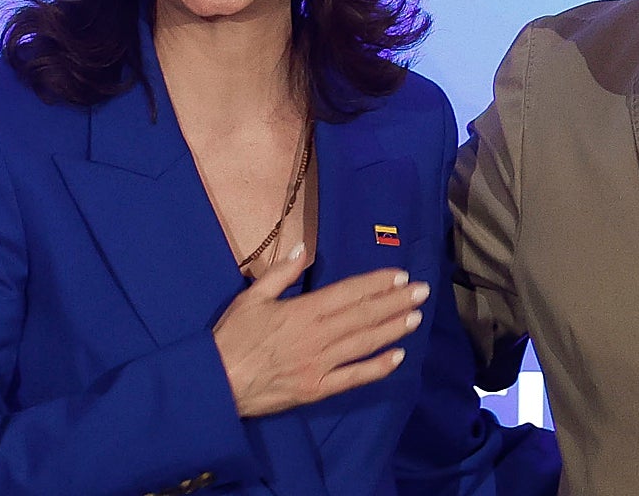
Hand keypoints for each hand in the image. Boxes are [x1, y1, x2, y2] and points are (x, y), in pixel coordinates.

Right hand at [213, 243, 429, 417]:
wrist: (216, 384)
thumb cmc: (231, 338)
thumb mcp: (251, 297)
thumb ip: (280, 273)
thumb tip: (302, 250)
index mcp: (303, 311)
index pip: (349, 293)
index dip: (377, 284)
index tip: (399, 276)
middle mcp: (318, 336)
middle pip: (364, 316)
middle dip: (396, 302)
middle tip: (422, 291)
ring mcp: (320, 364)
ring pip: (365, 343)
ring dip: (393, 329)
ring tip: (416, 317)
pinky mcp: (317, 389)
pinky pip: (353, 377)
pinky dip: (377, 368)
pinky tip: (397, 358)